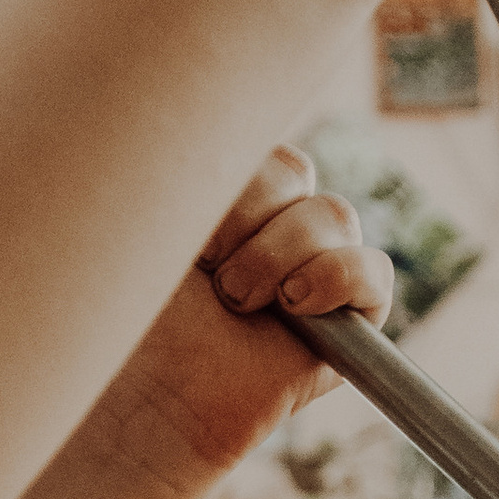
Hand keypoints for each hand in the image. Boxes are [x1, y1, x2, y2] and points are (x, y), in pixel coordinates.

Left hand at [106, 148, 394, 482]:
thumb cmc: (124, 327)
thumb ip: (165, 169)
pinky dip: (338, 278)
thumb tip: (184, 91)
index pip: (252, 141)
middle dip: (246, 216)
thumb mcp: (136, 231)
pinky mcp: (346, 321)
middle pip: (295, 171)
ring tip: (236, 302)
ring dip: (278, 254)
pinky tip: (293, 306)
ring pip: (333, 214)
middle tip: (206, 271)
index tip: (187, 230)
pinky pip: (373, 272)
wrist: (141, 408)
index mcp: (221, 197)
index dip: (228, 179)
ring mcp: (311, 271)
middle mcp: (269, 229)